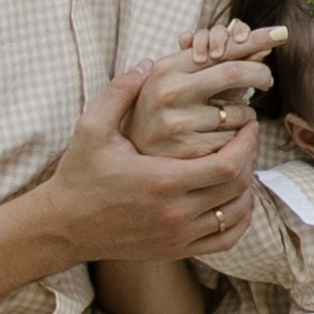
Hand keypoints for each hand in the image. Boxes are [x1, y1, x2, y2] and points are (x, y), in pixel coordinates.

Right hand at [48, 66, 262, 263]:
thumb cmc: (78, 176)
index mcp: (162, 181)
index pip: (227, 165)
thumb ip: (119, 93)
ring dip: (247, 187)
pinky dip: (239, 219)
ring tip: (241, 163)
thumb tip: (146, 63)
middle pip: (238, 188)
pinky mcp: (177, 250)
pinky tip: (234, 199)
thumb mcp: (91, 128)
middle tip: (246, 138)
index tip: (247, 125)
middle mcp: (175, 213)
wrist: (64, 226)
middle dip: (250, 159)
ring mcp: (178, 236)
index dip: (246, 143)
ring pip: (236, 214)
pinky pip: (226, 240)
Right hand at [124, 19, 282, 158]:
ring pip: (239, 113)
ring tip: (228, 120)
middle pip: (235, 73)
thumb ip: (195, 63)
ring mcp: (179, 124)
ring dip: (245, 116)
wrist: (120, 162)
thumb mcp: (161, 82)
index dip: (255, 40)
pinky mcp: (190, 153)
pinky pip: (233, 143)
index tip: (281, 33)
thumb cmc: (151, 114)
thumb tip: (229, 39)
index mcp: (166, 69)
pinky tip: (221, 144)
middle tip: (267, 80)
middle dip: (260, 74)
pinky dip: (236, 143)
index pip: (222, 50)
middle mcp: (171, 92)